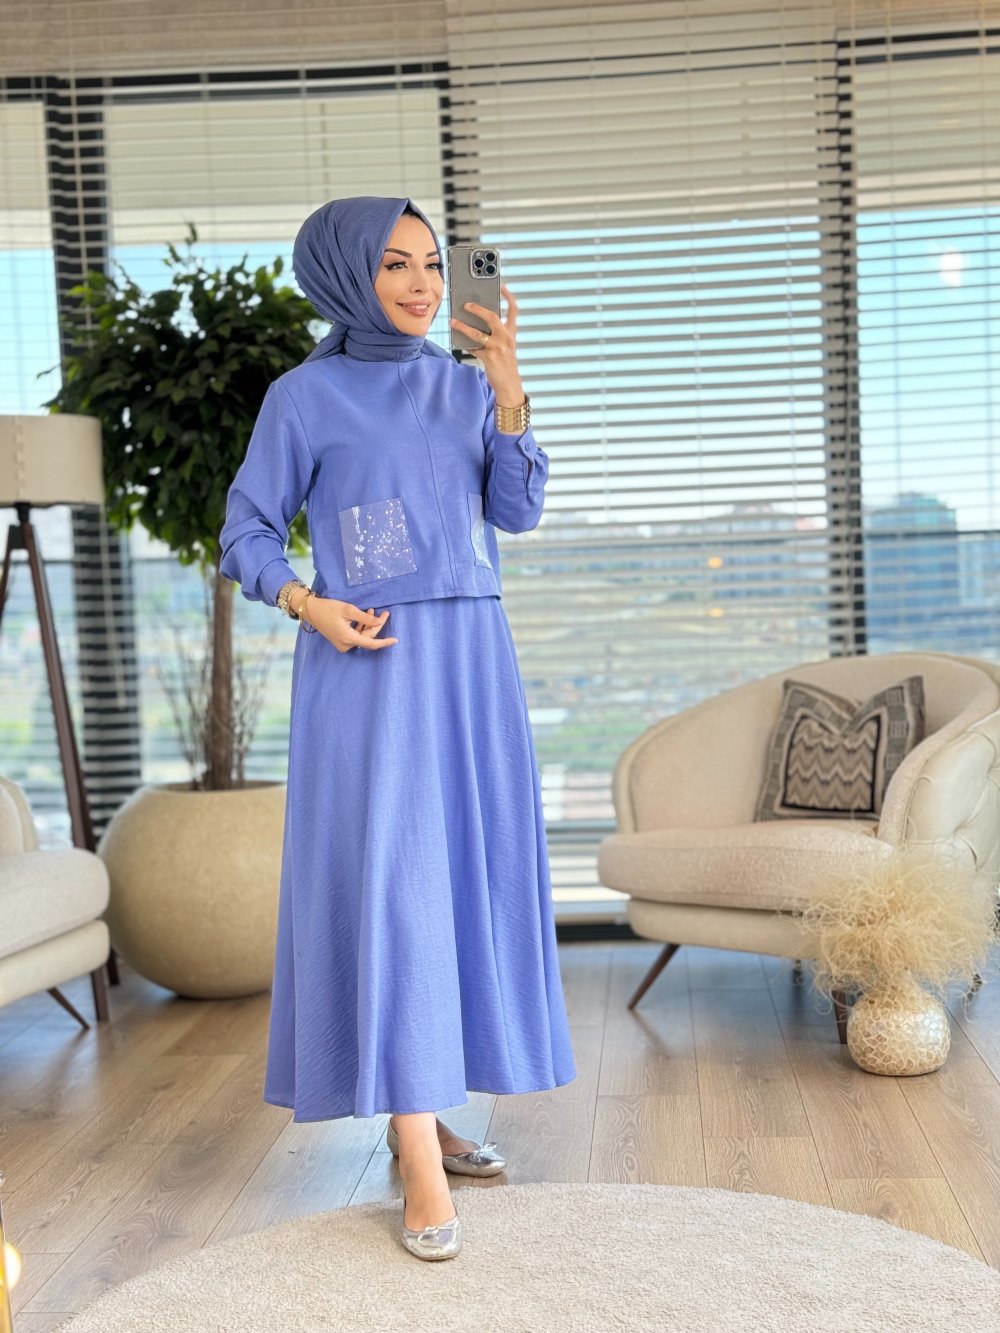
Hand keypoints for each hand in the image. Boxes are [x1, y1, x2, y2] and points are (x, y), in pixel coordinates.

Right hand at [303, 596, 396, 652]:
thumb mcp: (348, 610)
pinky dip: (361, 627)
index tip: (395, 640)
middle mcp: (345, 645)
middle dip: (376, 626)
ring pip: (362, 636)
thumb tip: (380, 622)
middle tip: (385, 613)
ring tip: (372, 610)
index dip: (384, 642)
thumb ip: (365, 618)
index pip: (371, 643)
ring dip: (368, 625)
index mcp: (348, 638)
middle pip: (367, 638)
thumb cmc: (328, 608)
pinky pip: (355, 636)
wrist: (311, 610)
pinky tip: (365, 615)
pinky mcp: (340, 641)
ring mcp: (342, 644)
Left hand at [449, 283, 524, 404]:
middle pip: (492, 317)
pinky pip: (473, 348)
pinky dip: (465, 344)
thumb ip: (496, 334)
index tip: (501, 286)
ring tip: (453, 321)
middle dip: (478, 309)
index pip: (513, 311)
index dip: (508, 297)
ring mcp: (498, 348)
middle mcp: (506, 338)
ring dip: (463, 326)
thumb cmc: (505, 364)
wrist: (509, 384)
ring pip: (478, 333)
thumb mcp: (505, 346)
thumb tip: (476, 322)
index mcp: (511, 333)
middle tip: (466, 304)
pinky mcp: (489, 358)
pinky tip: (458, 341)